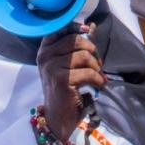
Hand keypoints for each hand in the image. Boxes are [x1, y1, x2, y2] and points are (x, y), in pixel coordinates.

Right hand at [36, 24, 105, 141]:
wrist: (57, 118)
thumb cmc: (64, 91)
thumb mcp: (67, 66)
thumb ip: (77, 47)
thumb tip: (91, 26)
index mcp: (44, 50)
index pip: (60, 28)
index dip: (76, 27)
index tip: (88, 31)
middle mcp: (45, 56)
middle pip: (76, 40)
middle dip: (93, 51)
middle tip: (98, 65)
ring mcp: (51, 67)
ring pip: (84, 55)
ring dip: (97, 67)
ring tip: (98, 77)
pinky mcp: (61, 79)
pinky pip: (88, 72)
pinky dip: (98, 80)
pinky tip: (99, 86)